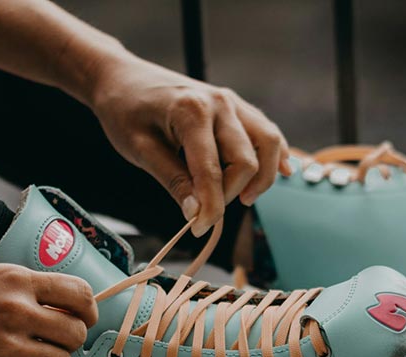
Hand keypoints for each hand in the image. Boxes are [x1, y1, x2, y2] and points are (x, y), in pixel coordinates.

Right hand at [0, 262, 97, 356]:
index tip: (81, 320)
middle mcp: (16, 312)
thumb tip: (55, 304)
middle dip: (67, 343)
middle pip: (75, 335)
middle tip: (49, 345)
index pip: (79, 295)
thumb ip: (20, 287)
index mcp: (16, 280)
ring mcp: (2, 347)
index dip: (87, 312)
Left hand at [88, 54, 290, 233]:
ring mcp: (232, 102)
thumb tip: (198, 213)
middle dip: (230, 194)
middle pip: (246, 161)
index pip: (212, 172)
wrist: (122, 78)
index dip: (210, 208)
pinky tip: (283, 171)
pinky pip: (267, 132)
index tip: (198, 229)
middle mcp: (219, 103)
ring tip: (245, 198)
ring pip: (268, 144)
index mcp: (191, 111)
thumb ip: (173, 181)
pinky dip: (276, 154)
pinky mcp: (237, 107)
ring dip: (262, 177)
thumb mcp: (139, 149)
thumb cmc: (124, 111)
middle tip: (206, 210)